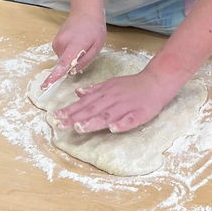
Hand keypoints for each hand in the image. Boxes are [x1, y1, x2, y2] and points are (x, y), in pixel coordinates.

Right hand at [41, 11, 106, 89]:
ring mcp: (57, 42)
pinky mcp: (55, 42)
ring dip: (71, 57)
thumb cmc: (94, 29)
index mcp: (74, 45)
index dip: (55, 75)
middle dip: (74, 63)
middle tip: (86, 50)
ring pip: (63, 59)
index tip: (46, 84)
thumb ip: (85, 60)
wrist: (85, 12)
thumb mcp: (97, 46)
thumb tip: (73, 71)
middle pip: (65, 63)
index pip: (63, 63)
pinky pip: (62, 54)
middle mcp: (62, 44)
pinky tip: (75, 42)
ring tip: (81, 44)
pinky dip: (68, 52)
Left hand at [53, 67, 178, 133]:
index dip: (70, 110)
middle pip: (92, 110)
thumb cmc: (132, 85)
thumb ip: (95, 89)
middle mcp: (113, 99)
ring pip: (108, 115)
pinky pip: (130, 120)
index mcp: (105, 93)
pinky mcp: (140, 114)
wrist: (155, 81)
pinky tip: (113, 129)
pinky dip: (122, 124)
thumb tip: (78, 92)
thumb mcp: (111, 83)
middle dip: (75, 117)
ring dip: (94, 122)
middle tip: (60, 125)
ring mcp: (126, 106)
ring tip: (80, 128)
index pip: (85, 103)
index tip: (56, 116)